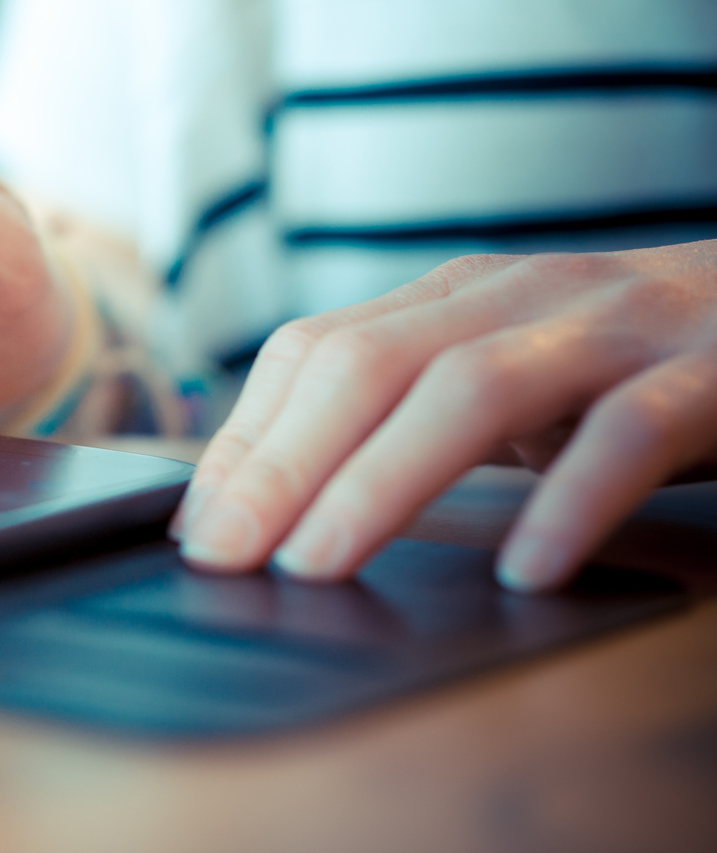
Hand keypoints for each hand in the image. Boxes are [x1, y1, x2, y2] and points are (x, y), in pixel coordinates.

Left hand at [171, 241, 716, 591]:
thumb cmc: (631, 360)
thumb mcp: (507, 373)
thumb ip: (412, 413)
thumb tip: (280, 501)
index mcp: (457, 294)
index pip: (314, 349)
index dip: (246, 436)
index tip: (197, 525)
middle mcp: (521, 295)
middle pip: (368, 365)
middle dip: (282, 464)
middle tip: (228, 554)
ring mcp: (614, 328)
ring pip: (472, 389)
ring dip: (381, 480)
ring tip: (321, 561)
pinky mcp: (711, 374)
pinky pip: (629, 432)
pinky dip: (570, 499)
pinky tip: (526, 568)